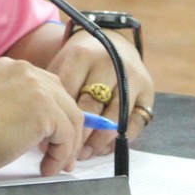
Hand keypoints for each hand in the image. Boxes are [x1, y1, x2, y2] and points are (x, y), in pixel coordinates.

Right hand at [0, 57, 85, 176]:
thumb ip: (13, 107)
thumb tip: (29, 130)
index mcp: (11, 67)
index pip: (47, 88)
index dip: (53, 114)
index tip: (50, 137)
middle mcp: (27, 71)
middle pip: (64, 99)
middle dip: (66, 129)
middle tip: (60, 154)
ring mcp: (38, 89)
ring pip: (71, 118)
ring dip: (66, 146)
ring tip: (55, 165)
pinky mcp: (45, 111)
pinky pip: (66, 136)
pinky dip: (61, 156)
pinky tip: (46, 168)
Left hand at [46, 30, 154, 160]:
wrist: (111, 40)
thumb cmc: (80, 62)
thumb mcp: (63, 67)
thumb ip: (56, 97)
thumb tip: (46, 143)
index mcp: (83, 55)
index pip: (69, 93)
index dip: (59, 119)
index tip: (51, 137)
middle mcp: (110, 64)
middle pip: (92, 106)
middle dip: (77, 134)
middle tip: (66, 153)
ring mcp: (132, 77)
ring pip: (115, 118)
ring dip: (98, 142)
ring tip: (83, 154)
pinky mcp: (148, 91)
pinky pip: (135, 124)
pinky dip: (119, 140)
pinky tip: (103, 147)